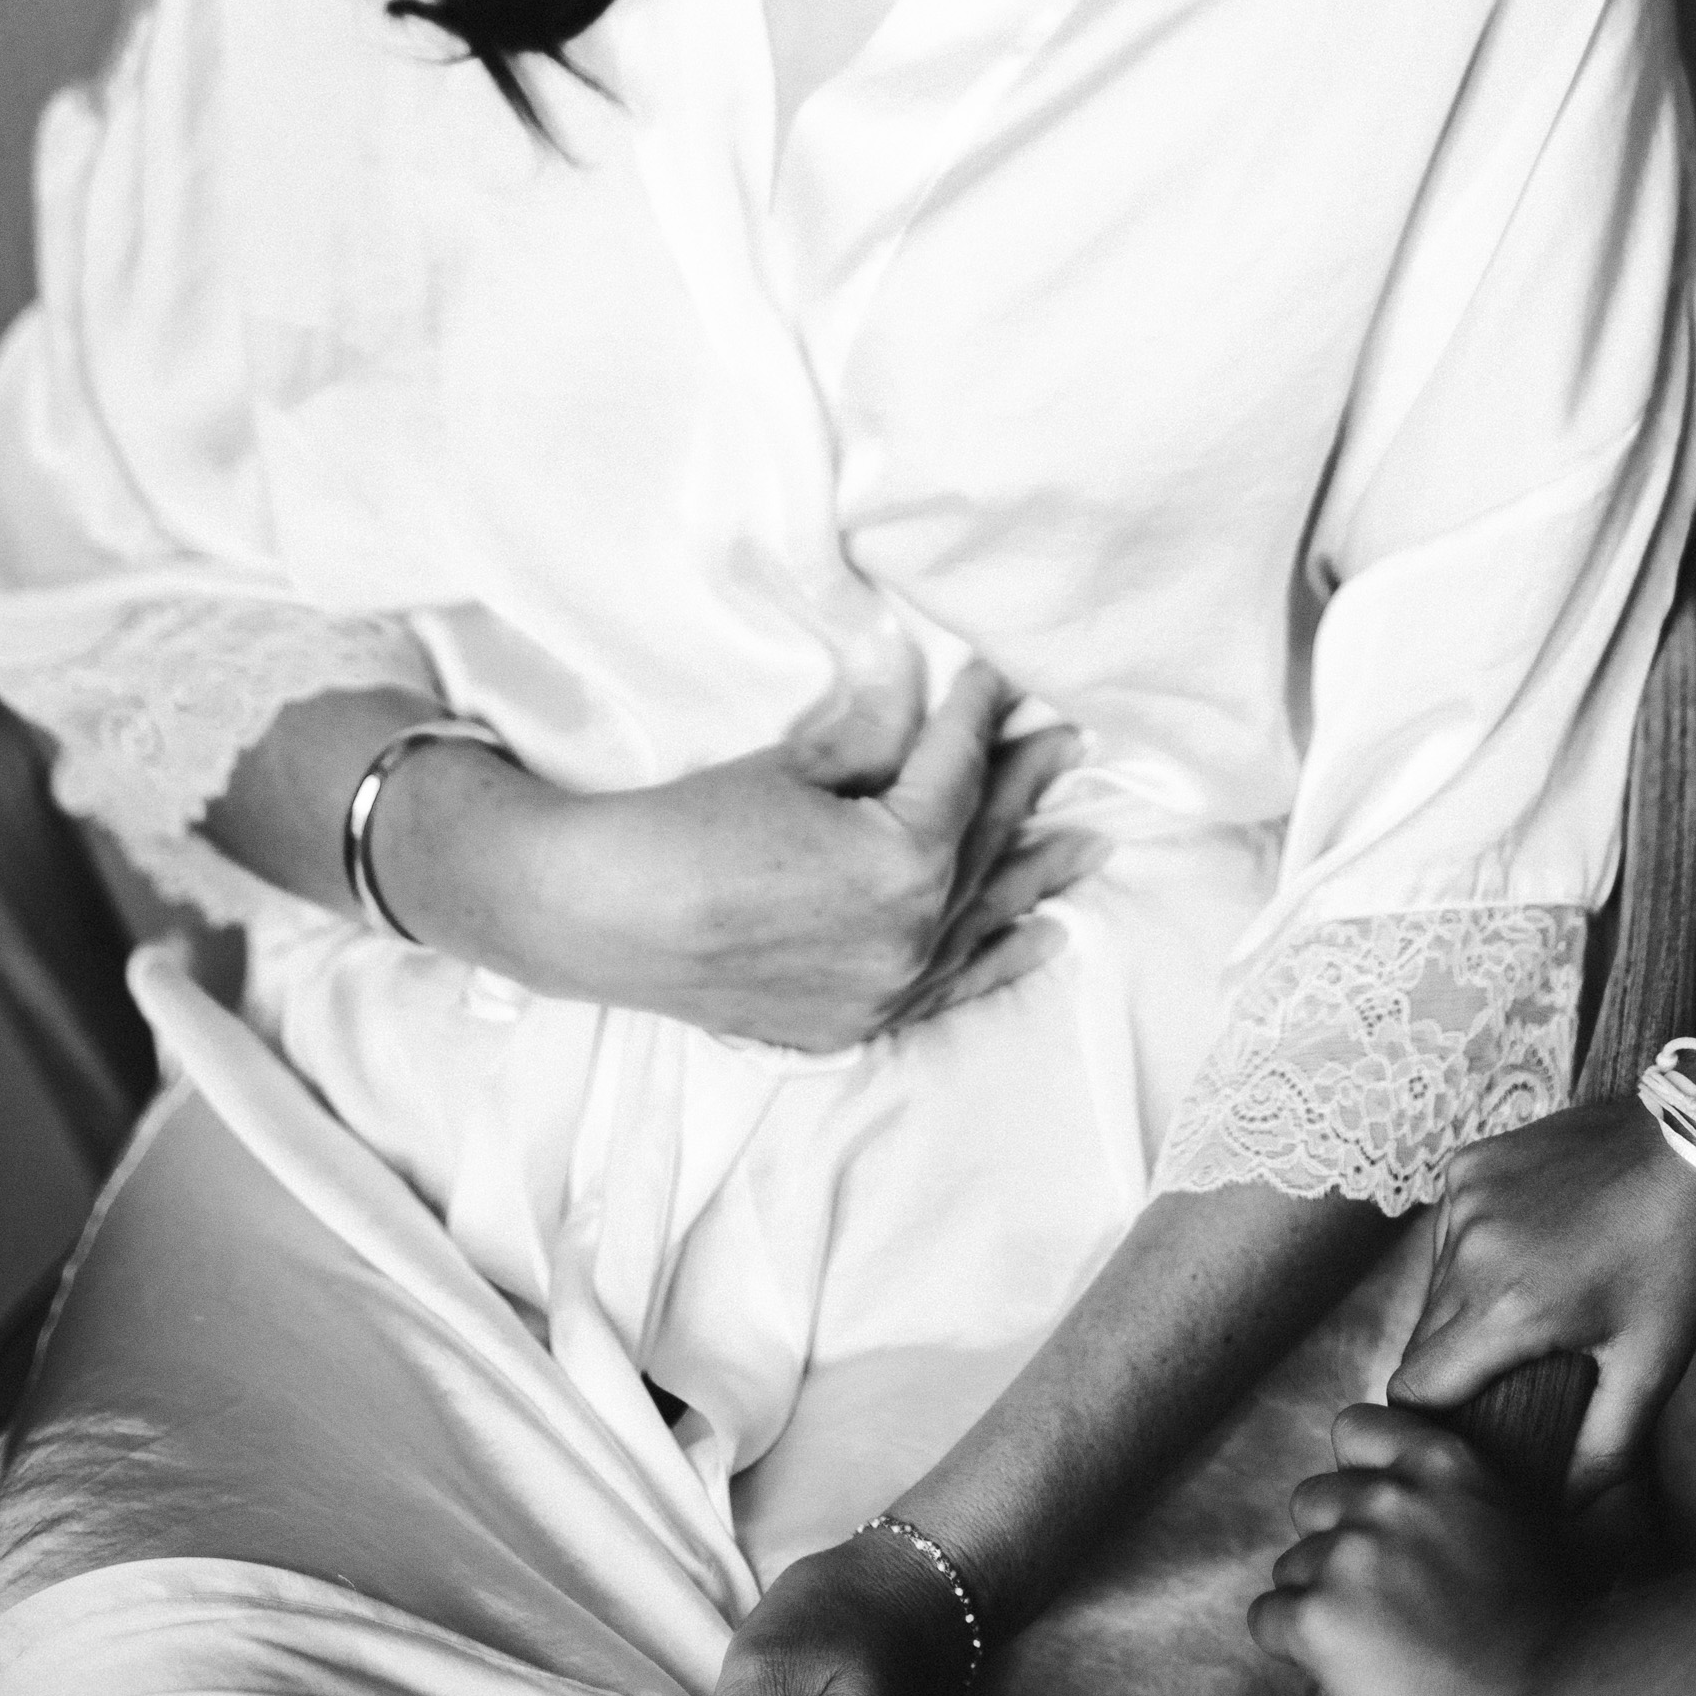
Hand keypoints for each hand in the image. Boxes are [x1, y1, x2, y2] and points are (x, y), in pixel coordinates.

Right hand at [383, 659, 1105, 1048]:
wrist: (604, 913)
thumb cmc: (687, 825)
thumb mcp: (794, 765)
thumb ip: (874, 733)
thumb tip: (919, 688)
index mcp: (901, 861)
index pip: (957, 773)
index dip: (979, 716)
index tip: (1001, 675)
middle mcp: (910, 935)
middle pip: (984, 844)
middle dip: (1025, 785)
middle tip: (1067, 742)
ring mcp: (888, 987)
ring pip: (981, 917)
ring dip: (1035, 872)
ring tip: (1090, 839)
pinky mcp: (859, 1021)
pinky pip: (951, 984)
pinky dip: (999, 956)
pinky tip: (1045, 933)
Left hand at [1252, 1404, 1567, 1695]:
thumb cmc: (1549, 1631)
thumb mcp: (1511, 1520)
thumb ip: (1448, 1497)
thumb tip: (1403, 1503)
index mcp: (1438, 1462)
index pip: (1352, 1429)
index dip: (1357, 1476)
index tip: (1379, 1519)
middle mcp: (1386, 1496)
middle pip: (1312, 1501)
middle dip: (1336, 1545)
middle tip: (1380, 1601)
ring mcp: (1348, 1554)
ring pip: (1292, 1567)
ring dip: (1319, 1600)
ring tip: (1376, 1647)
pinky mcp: (1318, 1617)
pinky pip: (1268, 1619)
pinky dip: (1292, 1645)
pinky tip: (1340, 1668)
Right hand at [1386, 1098, 1695, 1501]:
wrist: (1693, 1142)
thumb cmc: (1679, 1260)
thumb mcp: (1651, 1369)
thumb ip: (1600, 1452)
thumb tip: (1557, 1508)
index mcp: (1506, 1309)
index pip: (1414, 1387)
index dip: (1430, 1421)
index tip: (1463, 1430)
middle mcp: (1468, 1250)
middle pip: (1421, 1340)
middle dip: (1453, 1371)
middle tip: (1507, 1382)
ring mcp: (1464, 1199)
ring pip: (1432, 1285)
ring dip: (1463, 1311)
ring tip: (1529, 1314)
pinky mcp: (1469, 1164)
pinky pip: (1449, 1232)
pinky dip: (1474, 1255)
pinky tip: (1528, 1255)